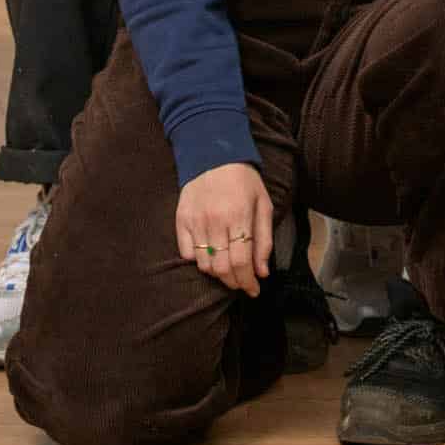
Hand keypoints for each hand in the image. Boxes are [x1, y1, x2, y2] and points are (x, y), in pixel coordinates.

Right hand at [176, 163, 272, 298]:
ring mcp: (195, 221)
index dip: (248, 282)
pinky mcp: (181, 220)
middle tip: (242, 282)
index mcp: (239, 216)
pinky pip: (186, 254)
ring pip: (204, 265)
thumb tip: (262, 273)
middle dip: (234, 282)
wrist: (213, 153)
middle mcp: (215, 221)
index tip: (254, 290)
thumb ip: (264, 240)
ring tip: (228, 269)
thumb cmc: (244, 180)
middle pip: (221, 269)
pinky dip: (198, 260)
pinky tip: (209, 254)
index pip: (241, 262)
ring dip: (217, 274)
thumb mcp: (263, 204)